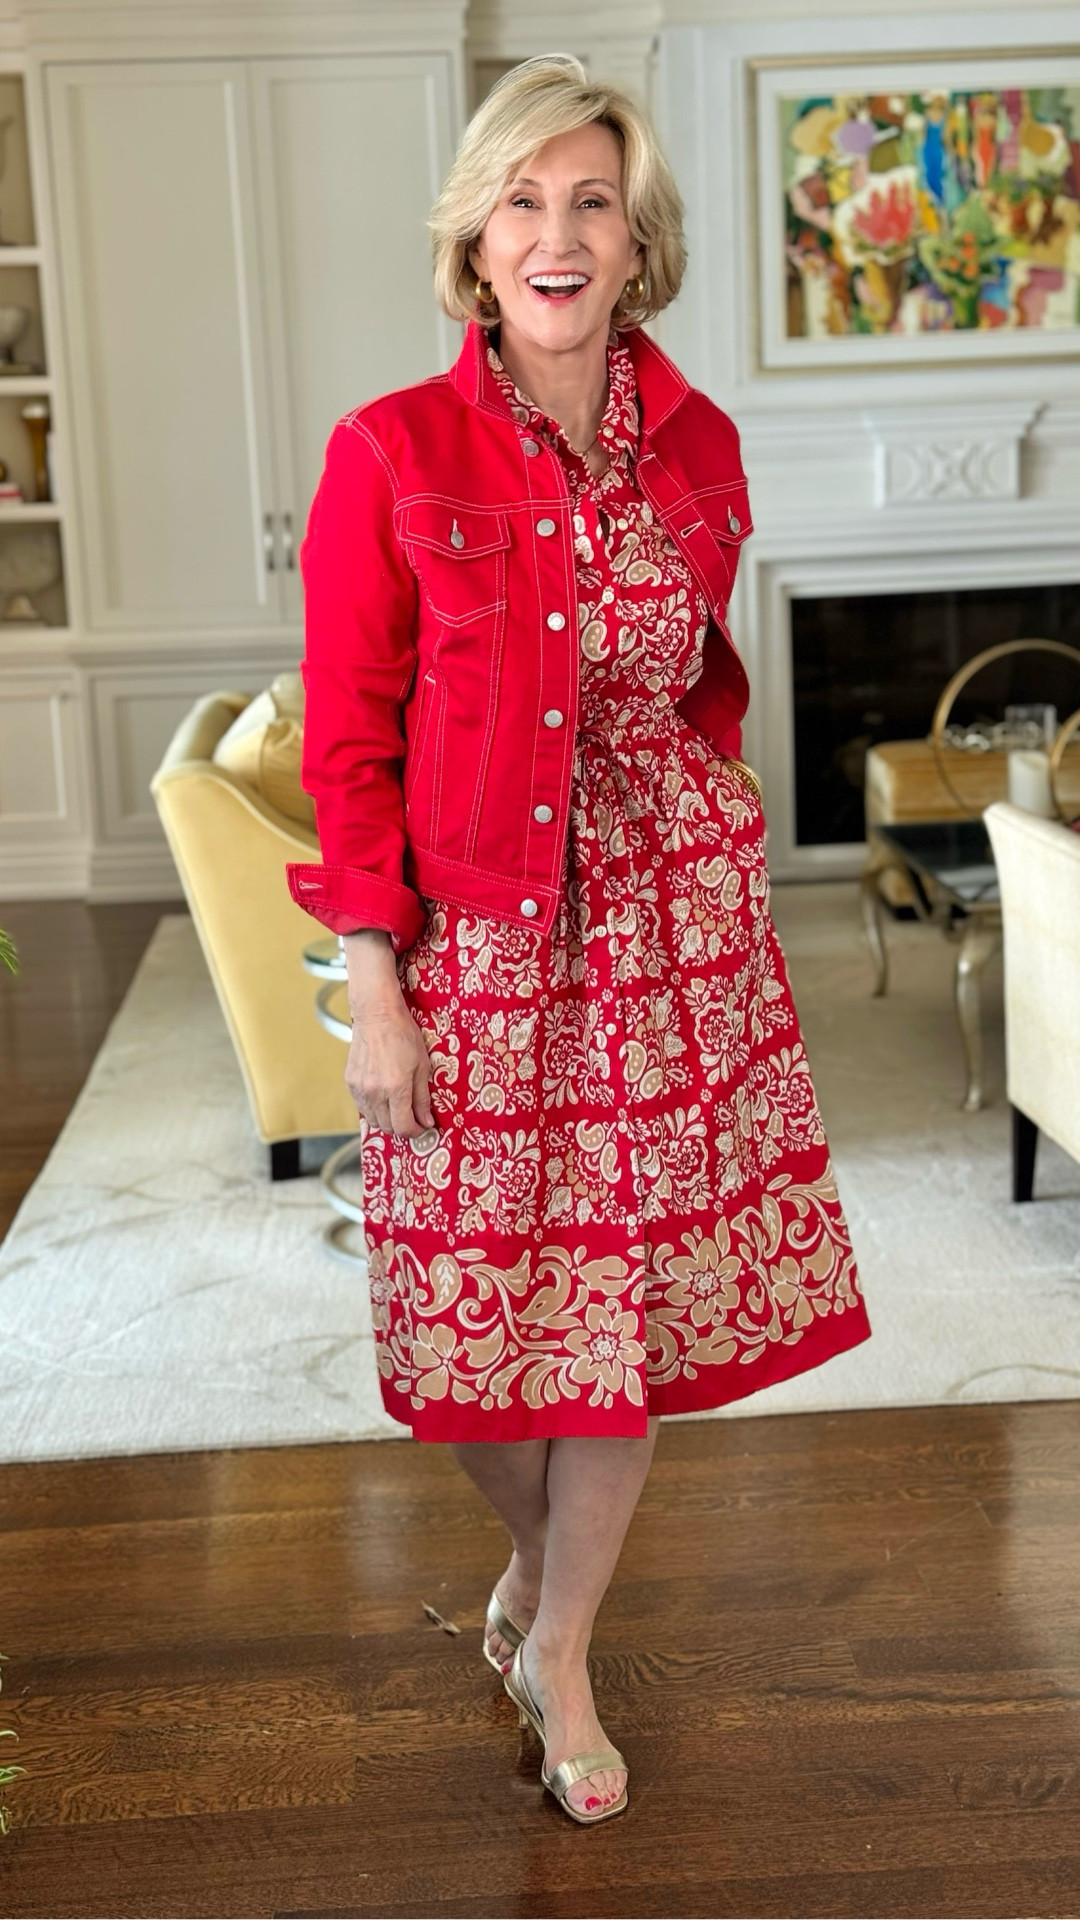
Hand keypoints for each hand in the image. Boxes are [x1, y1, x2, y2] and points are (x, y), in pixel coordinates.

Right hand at [345, 990, 435, 1136]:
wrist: (377, 1015)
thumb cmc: (403, 1035)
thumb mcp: (422, 1066)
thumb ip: (422, 1097)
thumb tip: (426, 1121)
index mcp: (396, 1088)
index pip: (404, 1126)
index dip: (416, 1131)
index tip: (423, 1127)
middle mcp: (375, 1092)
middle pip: (388, 1128)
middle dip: (402, 1127)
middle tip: (412, 1118)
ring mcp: (360, 1088)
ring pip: (373, 1121)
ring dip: (387, 1121)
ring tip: (397, 1108)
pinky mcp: (350, 1083)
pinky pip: (362, 1108)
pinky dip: (374, 1110)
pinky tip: (383, 1098)